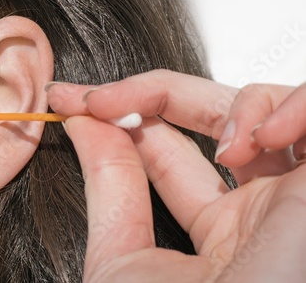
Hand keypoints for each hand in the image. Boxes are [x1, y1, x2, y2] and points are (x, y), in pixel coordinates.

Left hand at [47, 70, 305, 281]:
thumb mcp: (126, 258)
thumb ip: (110, 185)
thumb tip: (80, 122)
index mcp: (222, 228)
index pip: (171, 149)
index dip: (123, 117)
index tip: (69, 100)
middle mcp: (263, 205)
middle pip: (213, 114)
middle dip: (152, 93)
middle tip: (98, 98)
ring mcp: (300, 193)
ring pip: (268, 104)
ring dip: (233, 106)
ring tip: (222, 148)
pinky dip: (292, 106)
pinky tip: (261, 141)